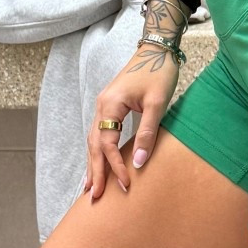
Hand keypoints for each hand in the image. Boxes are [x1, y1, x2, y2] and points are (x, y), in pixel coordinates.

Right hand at [82, 39, 181, 200]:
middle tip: (93, 198)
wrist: (157, 48)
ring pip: (93, 141)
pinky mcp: (109, 106)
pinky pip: (99, 134)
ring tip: (89, 187)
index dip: (115, 167)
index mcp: (110, 105)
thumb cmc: (159, 72)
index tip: (125, 185)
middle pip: (93, 146)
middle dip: (94, 172)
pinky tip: (97, 163)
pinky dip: (97, 152)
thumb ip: (147, 134)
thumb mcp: (157, 104)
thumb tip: (138, 163)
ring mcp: (103, 106)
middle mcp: (101, 106)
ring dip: (92, 164)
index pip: (107, 144)